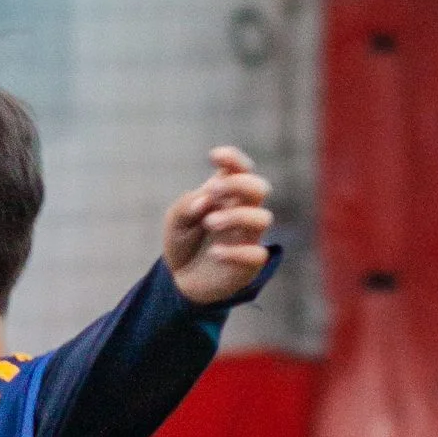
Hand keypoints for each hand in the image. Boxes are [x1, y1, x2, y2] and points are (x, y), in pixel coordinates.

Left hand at [164, 146, 273, 308]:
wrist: (180, 280)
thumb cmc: (183, 242)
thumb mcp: (175, 222)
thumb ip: (185, 207)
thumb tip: (206, 200)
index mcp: (227, 195)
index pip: (240, 170)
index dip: (233, 159)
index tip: (214, 156)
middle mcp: (243, 212)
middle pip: (258, 188)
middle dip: (238, 184)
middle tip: (211, 190)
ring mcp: (249, 237)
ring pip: (262, 218)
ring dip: (236, 216)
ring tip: (208, 222)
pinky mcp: (250, 264)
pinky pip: (256, 254)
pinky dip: (235, 251)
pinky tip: (214, 252)